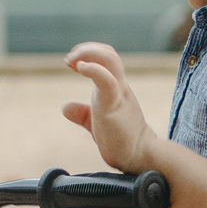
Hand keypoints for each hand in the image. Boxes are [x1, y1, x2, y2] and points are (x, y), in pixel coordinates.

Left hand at [63, 42, 154, 171]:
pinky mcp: (115, 104)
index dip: (88, 53)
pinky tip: (80, 68)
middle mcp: (119, 86)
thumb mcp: (97, 123)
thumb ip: (83, 114)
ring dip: (87, 54)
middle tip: (68, 60)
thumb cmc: (121, 141)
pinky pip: (107, 80)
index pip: (107, 58)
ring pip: (110, 59)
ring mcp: (119, 94)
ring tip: (72, 62)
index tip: (71, 63)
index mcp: (116, 89)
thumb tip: (66, 106)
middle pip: (109, 53)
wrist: (141, 157)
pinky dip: (93, 69)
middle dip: (86, 49)